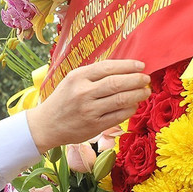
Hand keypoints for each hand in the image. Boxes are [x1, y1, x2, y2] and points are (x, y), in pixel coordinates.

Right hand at [27, 60, 149, 153]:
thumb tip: (124, 69)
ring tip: (145, 91)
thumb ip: (94, 74)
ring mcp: (89, 110)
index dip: (128, 65)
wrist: (46, 125)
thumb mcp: (73, 80)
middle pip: (117, 83)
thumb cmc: (63, 100)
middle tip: (146, 79)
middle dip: (137, 80)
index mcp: (78, 77)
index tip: (141, 65)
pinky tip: (134, 105)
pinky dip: (130, 109)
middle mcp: (83, 92)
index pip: (108, 67)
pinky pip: (119, 116)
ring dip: (137, 94)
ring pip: (121, 99)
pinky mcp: (94, 126)